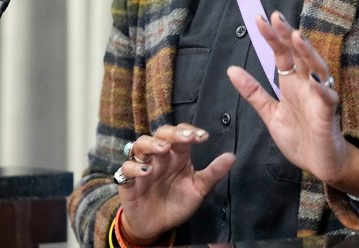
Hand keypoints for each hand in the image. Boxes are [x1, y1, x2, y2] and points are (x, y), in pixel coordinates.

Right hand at [115, 125, 234, 243]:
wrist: (156, 226)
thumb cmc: (177, 203)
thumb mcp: (198, 189)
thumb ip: (213, 174)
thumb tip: (232, 156)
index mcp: (178, 155)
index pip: (182, 134)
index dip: (190, 131)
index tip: (204, 137)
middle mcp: (160, 156)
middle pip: (162, 134)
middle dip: (173, 133)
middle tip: (186, 138)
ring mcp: (143, 165)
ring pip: (141, 144)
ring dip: (152, 144)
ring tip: (163, 150)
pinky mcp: (128, 181)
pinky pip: (126, 168)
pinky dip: (135, 167)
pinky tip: (146, 172)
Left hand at [226, 12, 358, 195]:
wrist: (320, 165)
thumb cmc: (299, 137)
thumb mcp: (270, 113)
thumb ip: (253, 92)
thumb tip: (231, 69)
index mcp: (291, 83)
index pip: (282, 54)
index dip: (272, 37)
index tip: (259, 19)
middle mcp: (306, 85)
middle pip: (299, 54)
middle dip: (288, 35)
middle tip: (276, 17)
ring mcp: (318, 98)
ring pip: (316, 69)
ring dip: (307, 53)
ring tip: (297, 37)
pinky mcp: (327, 116)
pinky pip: (327, 99)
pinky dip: (321, 89)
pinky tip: (314, 80)